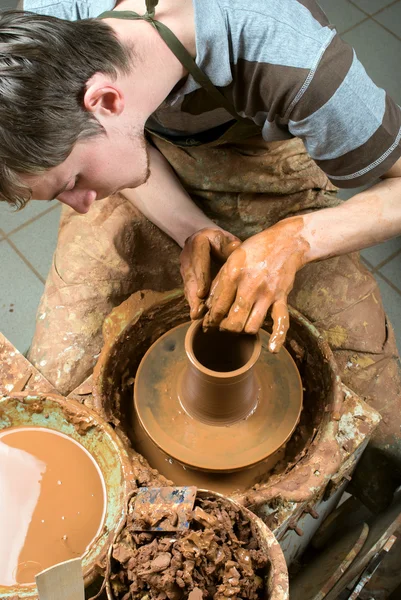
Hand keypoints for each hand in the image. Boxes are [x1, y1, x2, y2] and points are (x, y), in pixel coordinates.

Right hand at [180, 227, 240, 318]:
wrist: (208, 239)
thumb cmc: (222, 241)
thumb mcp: (227, 239)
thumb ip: (230, 246)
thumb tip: (235, 250)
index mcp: (198, 242)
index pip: (199, 261)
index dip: (201, 278)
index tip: (202, 293)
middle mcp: (187, 255)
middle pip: (191, 277)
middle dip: (194, 295)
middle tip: (198, 311)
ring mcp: (185, 267)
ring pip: (188, 285)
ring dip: (192, 302)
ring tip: (196, 316)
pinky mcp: (186, 277)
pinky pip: (189, 290)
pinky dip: (193, 302)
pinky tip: (197, 315)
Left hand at [203, 218, 308, 351]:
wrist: (286, 242)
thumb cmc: (255, 250)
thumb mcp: (231, 259)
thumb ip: (219, 282)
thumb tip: (208, 305)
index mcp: (233, 275)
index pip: (217, 307)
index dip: (210, 321)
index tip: (208, 325)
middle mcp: (250, 286)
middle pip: (232, 321)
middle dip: (224, 329)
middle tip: (222, 328)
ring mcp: (267, 294)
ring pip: (251, 326)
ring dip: (243, 331)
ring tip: (239, 327)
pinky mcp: (282, 297)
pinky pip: (281, 321)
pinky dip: (277, 337)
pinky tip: (272, 349)